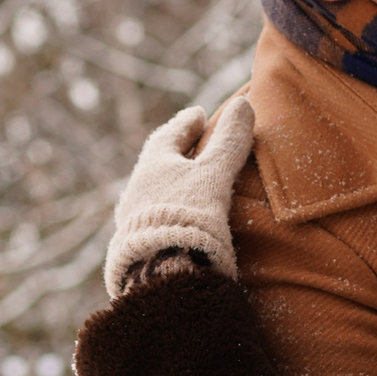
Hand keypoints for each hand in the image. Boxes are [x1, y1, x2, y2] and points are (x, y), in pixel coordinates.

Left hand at [101, 97, 256, 299]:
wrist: (162, 272)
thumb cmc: (189, 215)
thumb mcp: (214, 174)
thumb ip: (229, 141)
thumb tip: (243, 103)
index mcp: (152, 166)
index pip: (168, 136)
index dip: (186, 123)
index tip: (198, 114)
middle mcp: (136, 190)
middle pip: (157, 164)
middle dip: (176, 154)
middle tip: (192, 145)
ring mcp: (132, 221)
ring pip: (152, 193)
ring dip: (170, 185)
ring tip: (187, 184)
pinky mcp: (136, 248)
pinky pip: (153, 220)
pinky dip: (168, 211)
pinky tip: (178, 221)